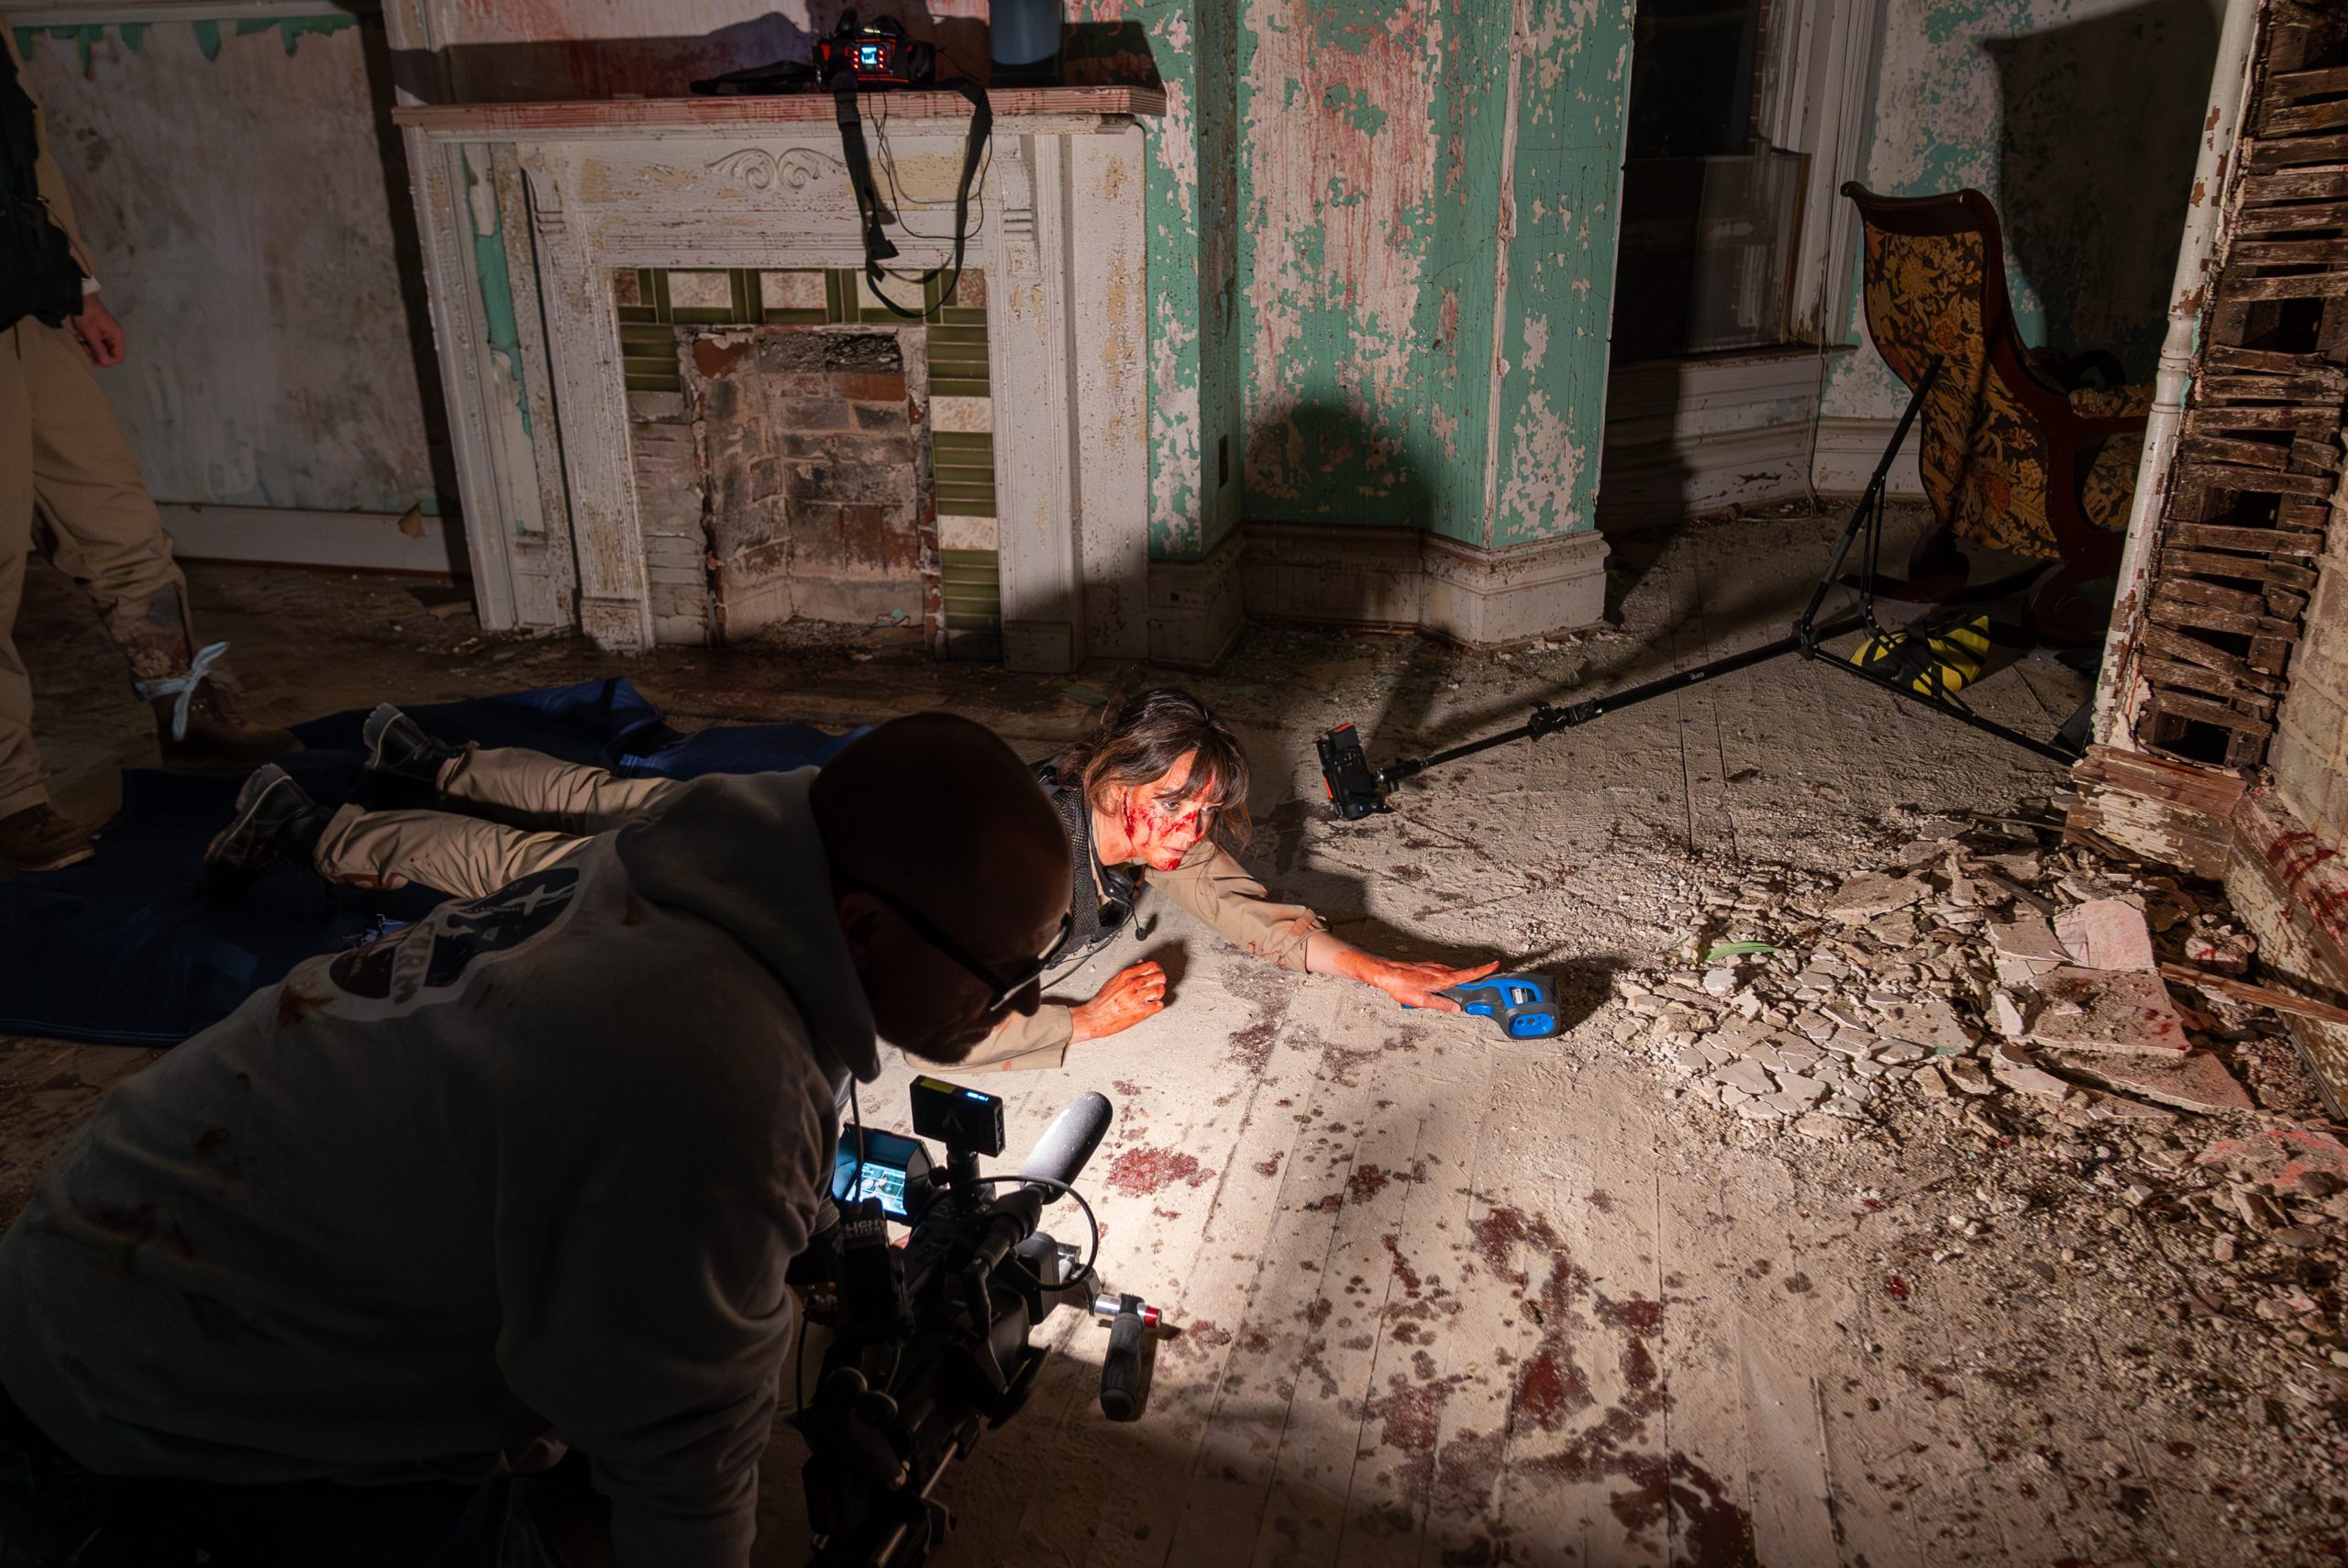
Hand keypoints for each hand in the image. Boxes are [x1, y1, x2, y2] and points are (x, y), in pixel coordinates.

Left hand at [71, 295, 125, 366]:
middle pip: (110, 354)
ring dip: (90, 347)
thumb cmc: (87, 315)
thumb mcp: (91, 334)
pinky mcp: (101, 332)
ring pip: (102, 349)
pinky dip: (89, 342)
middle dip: (96, 353)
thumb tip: (105, 363)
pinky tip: (81, 336)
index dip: (107, 362)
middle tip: (84, 347)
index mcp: (117, 337)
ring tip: (81, 339)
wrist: (81, 300)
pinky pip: (97, 343)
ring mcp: (108, 334)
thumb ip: (99, 350)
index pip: (118, 357)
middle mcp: (115, 337)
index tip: (93, 360)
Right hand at [1069, 960, 1167, 1042]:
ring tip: (1153, 997)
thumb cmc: (1102, 1001)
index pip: (1152, 965)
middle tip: (1157, 985)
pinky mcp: (1140, 1012)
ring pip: (1161, 990)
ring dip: (1159, 994)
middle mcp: (1133, 984)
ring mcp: (1137, 998)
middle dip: (1160, 981)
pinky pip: (1158, 1006)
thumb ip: (1129, 972)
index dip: (1157, 969)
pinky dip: (1157, 1006)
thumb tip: (1141, 964)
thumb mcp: (1114, 980)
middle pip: (1160, 976)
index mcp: (1127, 975)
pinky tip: (1151, 1006)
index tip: (1157, 974)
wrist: (1094, 1017)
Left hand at [1351, 956, 1501, 1012]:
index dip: (1484, 970)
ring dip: (1461, 979)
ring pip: (1454, 973)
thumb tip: (1456, 1008)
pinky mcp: (1428, 967)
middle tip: (1487, 982)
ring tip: (1466, 989)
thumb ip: (1442, 1004)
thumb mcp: (1422, 1001)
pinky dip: (1450, 978)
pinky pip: (1444, 972)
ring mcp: (1434, 967)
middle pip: (1464, 974)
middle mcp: (1440, 970)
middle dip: (1476, 977)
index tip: (1496, 965)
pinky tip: (1445, 986)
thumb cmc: (1400, 985)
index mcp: (1443, 978)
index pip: (1469, 974)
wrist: (1385, 972)